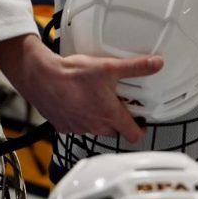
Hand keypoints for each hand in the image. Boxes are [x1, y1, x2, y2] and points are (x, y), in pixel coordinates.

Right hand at [0, 34, 161, 142]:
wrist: (41, 78)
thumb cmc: (72, 75)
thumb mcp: (109, 67)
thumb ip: (135, 67)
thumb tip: (156, 63)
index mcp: (110, 115)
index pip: (133, 135)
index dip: (140, 129)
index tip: (141, 121)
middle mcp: (95, 126)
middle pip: (115, 131)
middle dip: (118, 121)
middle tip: (117, 104)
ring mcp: (78, 128)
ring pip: (95, 129)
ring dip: (98, 119)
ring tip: (95, 100)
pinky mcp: (63, 127)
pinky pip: (77, 127)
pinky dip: (80, 118)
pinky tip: (77, 103)